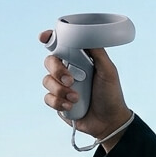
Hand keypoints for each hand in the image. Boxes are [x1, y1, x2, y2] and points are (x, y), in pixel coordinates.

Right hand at [39, 30, 130, 146]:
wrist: (109, 121)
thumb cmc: (111, 94)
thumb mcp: (108, 71)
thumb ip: (97, 53)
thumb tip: (87, 35)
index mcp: (79, 60)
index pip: (62, 46)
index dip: (50, 39)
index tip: (44, 38)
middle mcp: (68, 71)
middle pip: (50, 61)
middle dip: (57, 70)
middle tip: (71, 80)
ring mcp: (61, 87)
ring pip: (46, 80)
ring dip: (60, 90)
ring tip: (76, 98)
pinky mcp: (57, 102)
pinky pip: (47, 98)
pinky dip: (58, 102)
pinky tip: (71, 106)